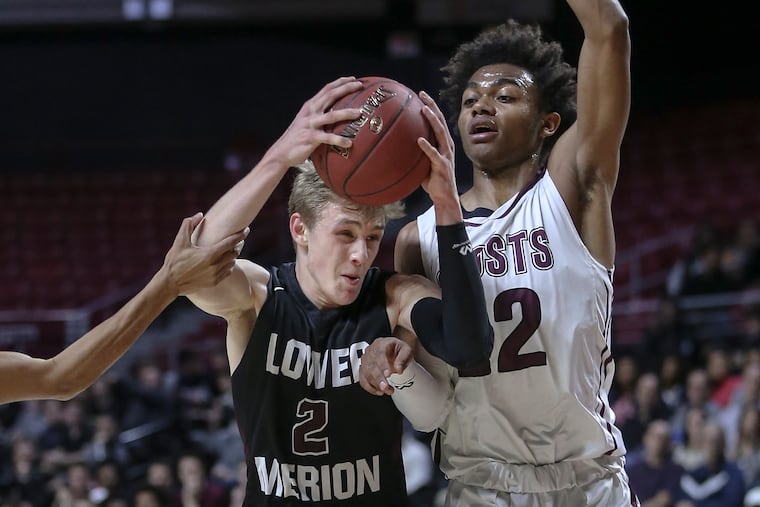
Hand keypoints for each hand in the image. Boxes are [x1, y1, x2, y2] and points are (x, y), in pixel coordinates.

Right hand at [163, 213, 248, 294]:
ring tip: (229, 250)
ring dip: (232, 255)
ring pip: (232, 262)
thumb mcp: (180, 241)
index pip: (231, 242)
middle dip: (236, 245)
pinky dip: (228, 265)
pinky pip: (228, 272)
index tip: (246, 230)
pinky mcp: (214, 283)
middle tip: (236, 239)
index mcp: (209, 254)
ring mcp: (215, 275)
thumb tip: (199, 214)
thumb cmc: (174, 261)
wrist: (170, 283)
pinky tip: (224, 261)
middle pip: (234, 252)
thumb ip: (189, 224)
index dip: (240, 235)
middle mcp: (215, 265)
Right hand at [265, 76, 364, 168]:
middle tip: (360, 86)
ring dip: (346, 113)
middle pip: (330, 95)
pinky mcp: (310, 137)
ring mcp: (310, 124)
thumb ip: (319, 115)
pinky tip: (349, 143)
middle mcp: (310, 112)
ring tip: (359, 113)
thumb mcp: (307, 121)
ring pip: (331, 116)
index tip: (354, 78)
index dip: (340, 82)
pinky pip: (327, 138)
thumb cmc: (298, 138)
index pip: (327, 89)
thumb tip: (337, 114)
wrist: (281, 152)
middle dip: (346, 88)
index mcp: (310, 106)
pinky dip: (339, 140)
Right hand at [359, 337, 413, 395]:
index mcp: (380, 344)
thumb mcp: (406, 350)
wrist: (393, 349)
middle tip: (386, 387)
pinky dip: (370, 388)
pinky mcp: (363, 369)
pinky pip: (363, 380)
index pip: (380, 354)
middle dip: (379, 379)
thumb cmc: (398, 349)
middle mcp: (370, 352)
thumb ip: (403, 358)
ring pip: (366, 374)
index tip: (388, 374)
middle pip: (371, 366)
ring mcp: (365, 361)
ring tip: (388, 390)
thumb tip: (398, 369)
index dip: (383, 365)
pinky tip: (379, 391)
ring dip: (376, 385)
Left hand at [417, 90, 459, 206]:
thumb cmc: (432, 180)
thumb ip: (414, 152)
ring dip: (433, 121)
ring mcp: (446, 155)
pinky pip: (434, 155)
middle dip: (432, 106)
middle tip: (422, 95)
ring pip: (441, 134)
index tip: (420, 94)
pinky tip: (420, 140)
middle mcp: (447, 146)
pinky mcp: (443, 166)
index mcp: (443, 143)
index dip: (430, 106)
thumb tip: (394, 145)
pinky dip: (428, 147)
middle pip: (441, 121)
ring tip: (424, 110)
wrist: (444, 197)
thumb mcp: (421, 162)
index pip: (437, 120)